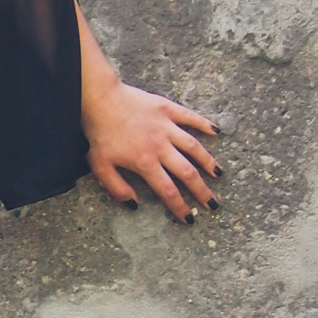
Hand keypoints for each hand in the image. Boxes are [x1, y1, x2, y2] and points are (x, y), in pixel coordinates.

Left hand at [83, 76, 220, 221]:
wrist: (100, 99)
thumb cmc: (98, 133)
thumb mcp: (100, 166)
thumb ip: (117, 187)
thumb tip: (135, 204)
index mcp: (145, 162)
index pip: (167, 190)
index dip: (179, 206)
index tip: (189, 218)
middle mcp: (160, 146)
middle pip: (187, 173)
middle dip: (201, 191)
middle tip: (212, 204)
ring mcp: (166, 126)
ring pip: (193, 147)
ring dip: (208, 162)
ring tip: (218, 174)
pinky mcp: (167, 109)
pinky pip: (190, 117)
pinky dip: (204, 124)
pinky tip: (216, 132)